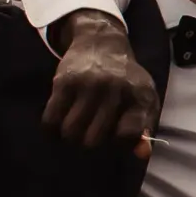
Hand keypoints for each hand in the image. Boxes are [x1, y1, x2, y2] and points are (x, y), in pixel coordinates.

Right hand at [43, 9, 159, 155]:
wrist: (102, 42)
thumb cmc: (126, 80)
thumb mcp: (144, 99)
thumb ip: (144, 128)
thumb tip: (142, 155)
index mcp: (138, 96)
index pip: (129, 134)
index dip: (119, 144)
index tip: (114, 138)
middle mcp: (114, 90)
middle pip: (93, 140)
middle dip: (90, 143)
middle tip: (91, 133)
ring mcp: (88, 85)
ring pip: (71, 132)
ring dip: (70, 138)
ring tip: (76, 130)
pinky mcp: (64, 82)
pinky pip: (51, 120)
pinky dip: (51, 131)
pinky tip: (57, 128)